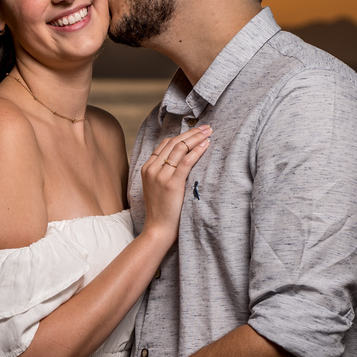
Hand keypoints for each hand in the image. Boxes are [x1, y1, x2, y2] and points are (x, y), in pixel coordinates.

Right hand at [140, 125, 210, 239]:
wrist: (158, 229)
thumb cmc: (162, 211)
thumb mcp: (157, 187)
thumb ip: (164, 172)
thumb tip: (181, 160)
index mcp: (147, 168)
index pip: (164, 144)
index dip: (181, 135)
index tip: (195, 130)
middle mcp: (152, 169)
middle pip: (173, 142)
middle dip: (191, 132)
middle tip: (206, 127)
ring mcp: (160, 176)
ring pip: (180, 148)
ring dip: (196, 138)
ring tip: (209, 132)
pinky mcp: (172, 184)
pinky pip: (185, 161)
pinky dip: (197, 151)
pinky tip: (206, 145)